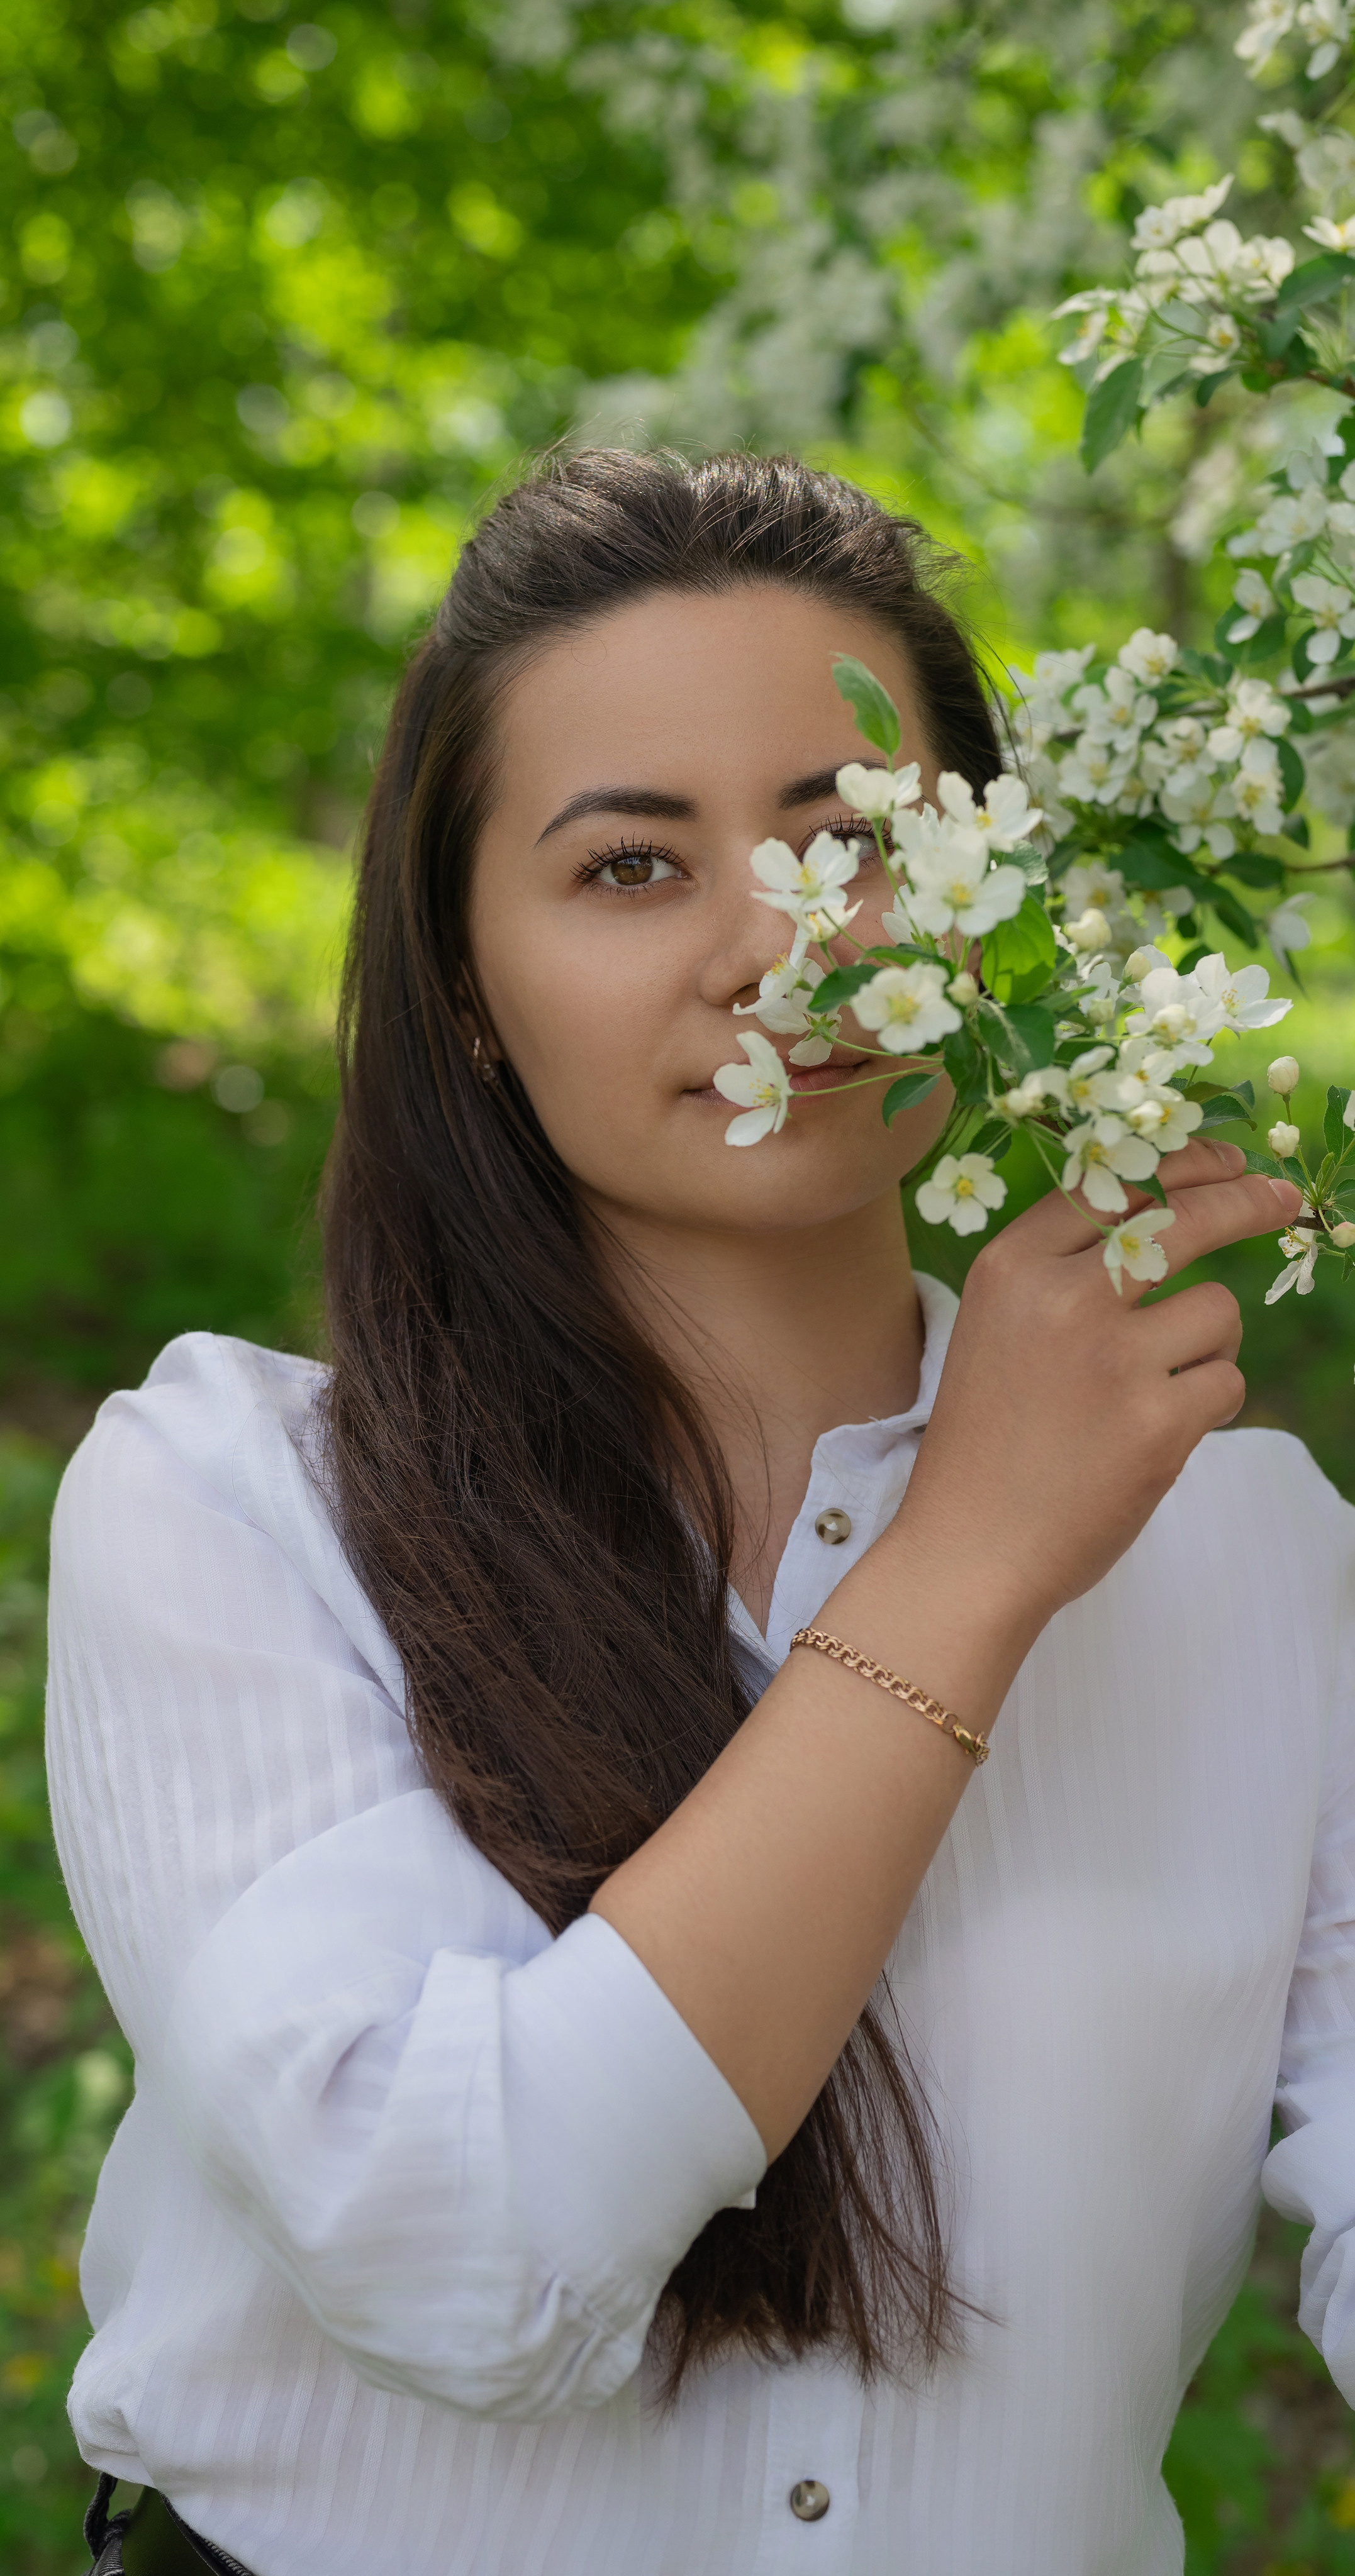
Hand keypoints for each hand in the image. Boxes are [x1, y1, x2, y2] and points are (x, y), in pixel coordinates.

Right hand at [894, 1138, 1302, 1635]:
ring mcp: (1112, 1360)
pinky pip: (1227, 1382)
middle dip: (1246, 1200)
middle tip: (1282, 1198)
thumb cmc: (987, 1442)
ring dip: (1208, 1345)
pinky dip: (1208, 1405)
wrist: (969, 1549)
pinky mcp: (1158, 1423)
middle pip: (1182, 1217)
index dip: (1182, 1164)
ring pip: (1218, 1310)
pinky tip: (1158, 1435)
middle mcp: (1060, 1299)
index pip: (1114, 1183)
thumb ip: (1062, 1270)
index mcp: (1011, 1268)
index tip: (1224, 1163)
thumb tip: (1166, 1209)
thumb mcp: (998, 1329)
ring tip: (1157, 1390)